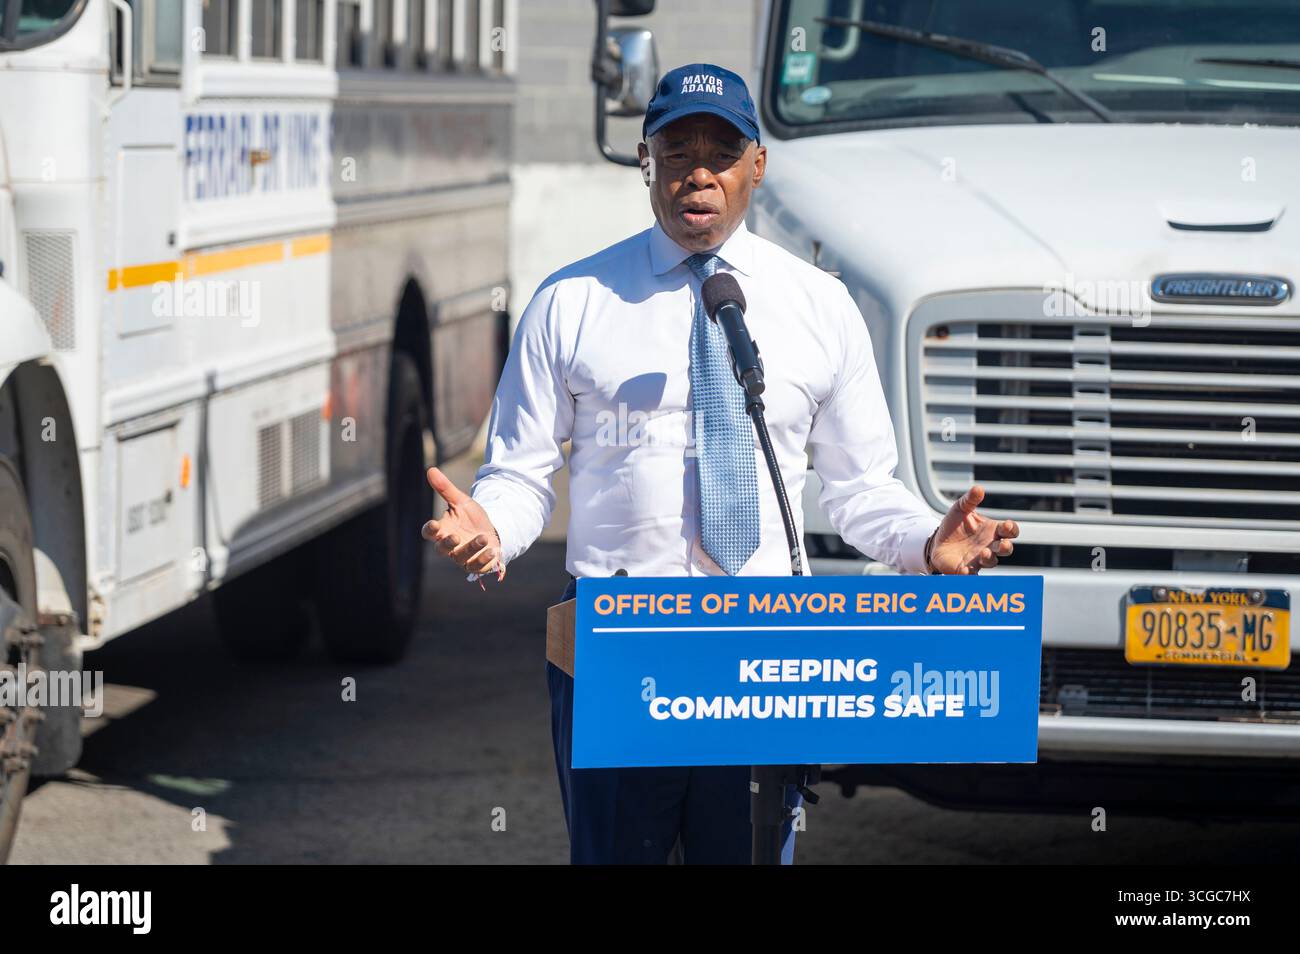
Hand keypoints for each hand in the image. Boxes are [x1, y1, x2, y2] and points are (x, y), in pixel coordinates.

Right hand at [421, 467, 505, 582]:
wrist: (493, 530)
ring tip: (483, 537)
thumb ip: (445, 488)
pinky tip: (492, 551)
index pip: (429, 533)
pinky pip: (476, 567)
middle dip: (447, 544)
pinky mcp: (476, 565)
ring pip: (461, 558)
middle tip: (456, 537)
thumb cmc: (472, 517)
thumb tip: (431, 469)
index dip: (429, 530)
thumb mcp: (461, 501)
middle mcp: (450, 546)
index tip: (434, 524)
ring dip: (471, 548)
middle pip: (441, 550)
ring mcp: (462, 557)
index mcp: (442, 530)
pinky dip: (484, 559)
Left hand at [926, 485, 1018, 574]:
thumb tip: (978, 488)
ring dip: (989, 558)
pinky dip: (970, 574)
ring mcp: (979, 559)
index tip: (1007, 526)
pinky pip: (971, 575)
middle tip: (1003, 544)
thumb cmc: (954, 525)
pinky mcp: (966, 569)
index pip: (1009, 531)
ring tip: (983, 553)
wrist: (937, 540)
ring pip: (991, 562)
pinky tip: (965, 570)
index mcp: (992, 530)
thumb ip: (970, 500)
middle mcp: (989, 546)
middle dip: (1006, 547)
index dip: (1012, 529)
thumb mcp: (960, 508)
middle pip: (1005, 549)